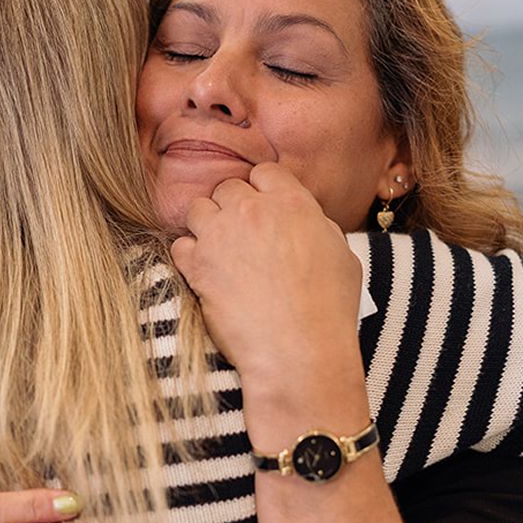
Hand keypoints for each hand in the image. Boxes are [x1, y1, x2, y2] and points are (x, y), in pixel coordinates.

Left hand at [173, 162, 364, 403]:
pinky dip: (189, 257)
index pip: (265, 173)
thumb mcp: (342, 256)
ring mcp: (221, 235)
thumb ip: (318, 227)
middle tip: (240, 237)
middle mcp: (253, 210)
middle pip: (228, 188)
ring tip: (219, 253)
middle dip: (232, 209)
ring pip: (198, 209)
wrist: (299, 350)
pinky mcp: (197, 265)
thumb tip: (305, 221)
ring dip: (206, 226)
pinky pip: (180, 245)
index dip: (263, 191)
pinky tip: (205, 274)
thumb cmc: (328, 310)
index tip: (264, 213)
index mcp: (293, 202)